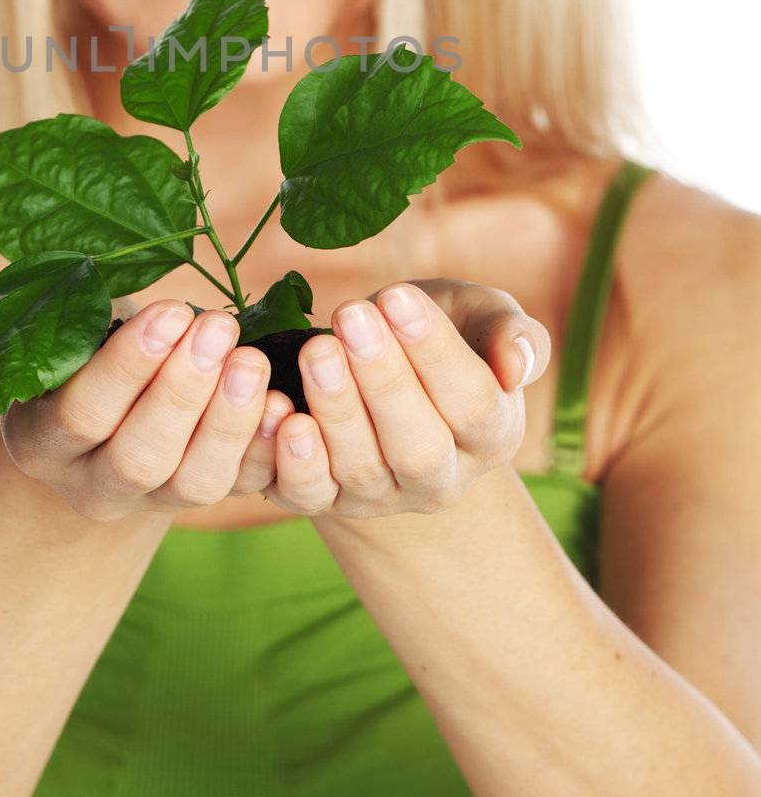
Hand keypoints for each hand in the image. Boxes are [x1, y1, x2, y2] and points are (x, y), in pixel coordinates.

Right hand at [0, 299, 290, 520]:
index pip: (82, 413)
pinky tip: (282, 403)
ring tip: (251, 359)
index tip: (173, 311)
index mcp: (43, 441)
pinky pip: (239, 489)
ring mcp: (150, 503)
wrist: (100, 417)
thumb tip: (125, 263)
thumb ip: (84, 316)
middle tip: (219, 329)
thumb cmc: (78, 352)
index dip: (129, 365)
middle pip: (138, 458)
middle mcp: (92, 484)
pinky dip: (264, 449)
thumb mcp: (63, 336)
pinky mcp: (199, 502)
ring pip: (193, 485)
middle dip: (183, 391)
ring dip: (228, 419)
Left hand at [260, 279, 550, 519]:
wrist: (375, 358)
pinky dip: (290, 458)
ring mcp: (382, 496)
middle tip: (352, 316)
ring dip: (337, 407)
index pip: (474, 404)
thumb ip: (510, 332)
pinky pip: (307, 493)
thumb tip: (517, 365)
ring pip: (362, 467)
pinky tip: (278, 409)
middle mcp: (442, 479)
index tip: (398, 296)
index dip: (436, 353)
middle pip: (419, 447)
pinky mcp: (326, 501)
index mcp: (493, 435)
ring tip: (317, 348)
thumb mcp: (478, 315)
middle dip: (384, 379)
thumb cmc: (436, 328)